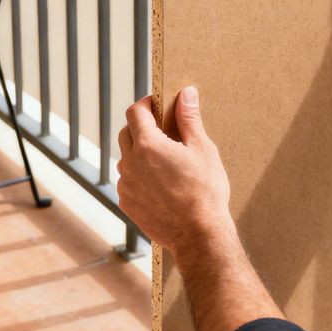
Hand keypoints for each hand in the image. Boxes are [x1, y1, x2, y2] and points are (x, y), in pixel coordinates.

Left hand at [117, 87, 232, 257]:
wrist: (199, 236)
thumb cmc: (205, 192)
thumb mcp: (203, 150)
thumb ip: (189, 119)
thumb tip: (186, 93)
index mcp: (148, 145)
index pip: (135, 112)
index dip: (146, 104)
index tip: (158, 105)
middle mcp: (130, 163)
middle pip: (126, 133)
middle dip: (142, 126)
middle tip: (164, 131)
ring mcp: (126, 185)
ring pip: (126, 158)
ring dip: (140, 152)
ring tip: (165, 160)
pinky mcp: (127, 203)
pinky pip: (128, 180)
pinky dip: (140, 175)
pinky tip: (161, 183)